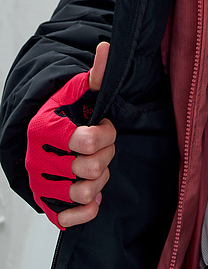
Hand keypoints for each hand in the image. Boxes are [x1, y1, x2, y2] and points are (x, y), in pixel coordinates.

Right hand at [26, 42, 116, 229]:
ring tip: (95, 167)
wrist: (43, 135)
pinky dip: (86, 209)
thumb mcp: (81, 91)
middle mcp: (38, 158)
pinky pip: (70, 219)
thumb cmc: (66, 113)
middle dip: (106, 156)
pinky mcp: (46, 204)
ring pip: (84, 193)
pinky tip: (92, 195)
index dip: (107, 134)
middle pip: (91, 168)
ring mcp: (40, 183)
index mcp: (44, 129)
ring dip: (98, 181)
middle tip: (101, 148)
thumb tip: (106, 49)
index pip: (88, 141)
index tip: (104, 126)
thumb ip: (97, 74)